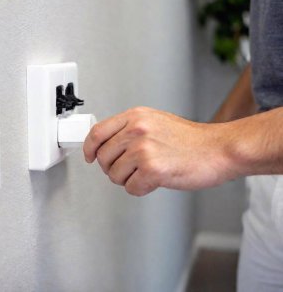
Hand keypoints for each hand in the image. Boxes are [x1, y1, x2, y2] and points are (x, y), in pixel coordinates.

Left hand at [83, 107, 235, 195]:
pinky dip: (141, 189)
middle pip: (103, 157)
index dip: (89, 148)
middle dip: (112, 168)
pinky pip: (131, 188)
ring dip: (128, 179)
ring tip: (146, 172)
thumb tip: (106, 144)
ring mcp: (143, 149)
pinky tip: (155, 180)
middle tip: (129, 169)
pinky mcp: (152, 169)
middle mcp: (136, 130)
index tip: (89, 157)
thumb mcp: (155, 121)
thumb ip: (129, 129)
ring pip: (114, 175)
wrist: (217, 149)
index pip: (97, 132)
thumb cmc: (190, 139)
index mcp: (135, 117)